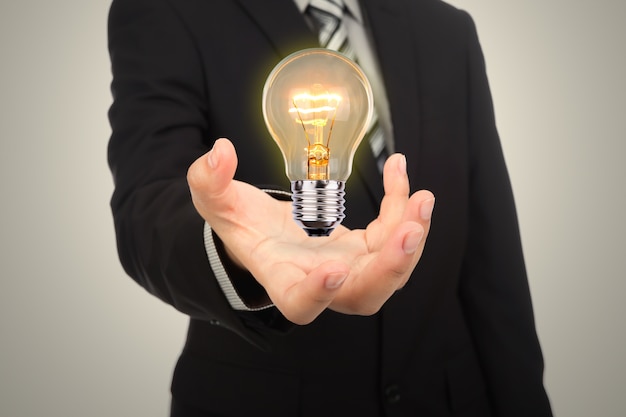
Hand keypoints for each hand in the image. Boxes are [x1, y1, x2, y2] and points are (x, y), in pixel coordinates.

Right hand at [188, 138, 434, 324]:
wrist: (264, 232)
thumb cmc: (238, 224)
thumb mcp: (214, 200)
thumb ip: (208, 179)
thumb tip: (220, 151)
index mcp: (280, 276)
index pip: (299, 303)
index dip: (317, 294)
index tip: (333, 269)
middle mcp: (320, 281)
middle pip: (364, 295)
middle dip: (391, 267)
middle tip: (410, 229)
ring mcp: (347, 267)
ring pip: (390, 271)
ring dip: (412, 237)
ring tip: (421, 198)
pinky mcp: (364, 249)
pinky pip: (393, 236)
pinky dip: (401, 207)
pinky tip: (398, 171)